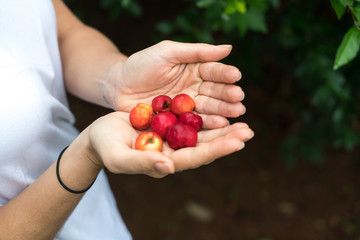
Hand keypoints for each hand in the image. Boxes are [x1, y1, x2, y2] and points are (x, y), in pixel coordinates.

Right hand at [86, 111, 252, 177]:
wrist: (99, 134)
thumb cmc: (105, 147)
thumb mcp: (119, 156)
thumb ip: (142, 163)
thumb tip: (168, 167)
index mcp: (166, 161)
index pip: (195, 157)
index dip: (216, 150)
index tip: (237, 142)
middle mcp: (175, 150)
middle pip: (205, 145)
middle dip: (227, 138)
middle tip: (248, 130)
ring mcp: (173, 136)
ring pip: (202, 131)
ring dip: (222, 124)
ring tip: (242, 117)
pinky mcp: (170, 122)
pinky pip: (192, 116)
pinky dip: (206, 111)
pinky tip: (220, 103)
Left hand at [104, 40, 245, 128]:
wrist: (118, 86)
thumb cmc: (141, 65)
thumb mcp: (167, 52)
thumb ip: (197, 51)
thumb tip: (229, 48)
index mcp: (195, 69)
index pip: (213, 71)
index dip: (224, 74)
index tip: (236, 76)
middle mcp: (195, 88)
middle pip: (215, 92)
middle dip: (227, 95)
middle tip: (239, 99)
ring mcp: (188, 106)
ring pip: (209, 108)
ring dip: (223, 111)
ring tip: (236, 113)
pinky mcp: (179, 121)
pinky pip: (195, 123)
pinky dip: (208, 124)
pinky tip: (220, 125)